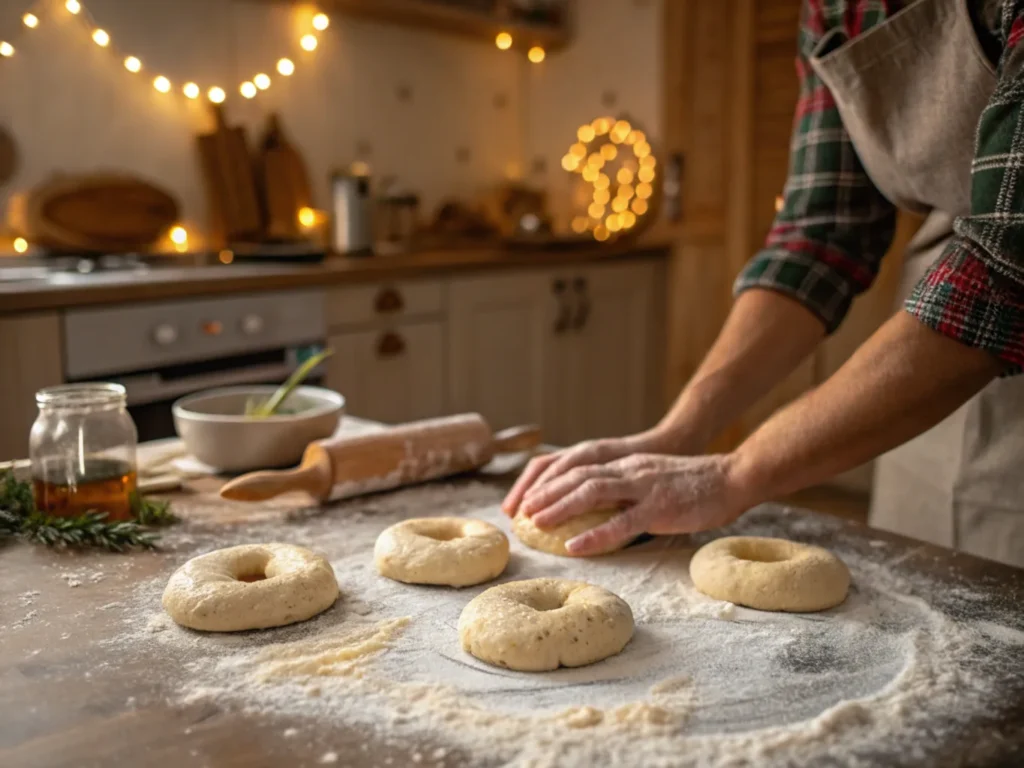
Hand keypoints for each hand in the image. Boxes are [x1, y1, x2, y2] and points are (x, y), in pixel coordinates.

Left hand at [516, 453, 747, 555]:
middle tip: (520, 510)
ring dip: (560, 507)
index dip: (547, 481)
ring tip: (536, 522)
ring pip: (592, 492)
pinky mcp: (660, 507)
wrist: (732, 477)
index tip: (524, 498)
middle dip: (545, 492)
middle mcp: (628, 470)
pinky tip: (575, 545)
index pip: (576, 467)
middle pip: (576, 476)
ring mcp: (643, 487)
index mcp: (624, 464)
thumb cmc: (693, 485)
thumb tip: (597, 512)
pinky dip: (596, 534)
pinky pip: (622, 523)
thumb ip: (625, 491)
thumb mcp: (650, 479)